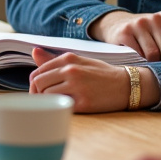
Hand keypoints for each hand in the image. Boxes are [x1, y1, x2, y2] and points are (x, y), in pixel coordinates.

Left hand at [28, 48, 160, 112]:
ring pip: (46, 95)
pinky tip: (63, 108)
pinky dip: (58, 108)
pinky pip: (60, 105)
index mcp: (68, 58)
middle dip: (37, 94)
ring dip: (46, 102)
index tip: (40, 91)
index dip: (35, 84)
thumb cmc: (101, 74)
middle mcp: (71, 70)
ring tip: (54, 104)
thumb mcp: (79, 61)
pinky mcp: (83, 102)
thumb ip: (54, 59)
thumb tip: (34, 51)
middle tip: (43, 101)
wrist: (126, 85)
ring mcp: (77, 86)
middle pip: (38, 84)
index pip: (38, 72)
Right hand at [88, 10, 160, 60]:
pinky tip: (138, 61)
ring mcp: (139, 24)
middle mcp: (154, 18)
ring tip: (150, 64)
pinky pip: (138, 54)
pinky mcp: (125, 32)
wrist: (116, 24)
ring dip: (152, 64)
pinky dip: (140, 61)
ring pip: (154, 54)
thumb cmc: (145, 34)